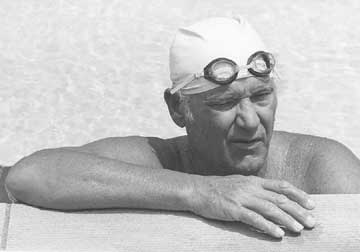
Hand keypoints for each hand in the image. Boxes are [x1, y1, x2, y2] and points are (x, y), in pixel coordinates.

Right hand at [189, 175, 315, 237]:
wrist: (197, 189)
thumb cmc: (218, 188)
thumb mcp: (240, 183)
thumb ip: (255, 188)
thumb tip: (272, 196)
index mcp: (254, 181)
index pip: (281, 185)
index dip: (298, 194)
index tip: (311, 204)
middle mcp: (251, 188)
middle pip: (279, 199)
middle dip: (298, 210)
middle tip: (312, 222)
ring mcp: (242, 198)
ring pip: (270, 209)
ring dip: (287, 220)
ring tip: (299, 229)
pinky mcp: (233, 209)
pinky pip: (254, 219)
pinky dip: (267, 226)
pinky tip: (277, 234)